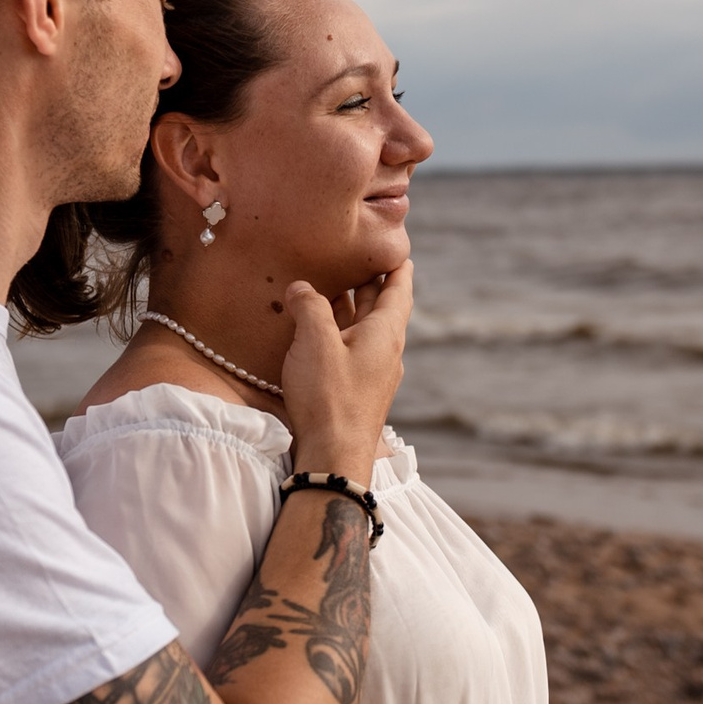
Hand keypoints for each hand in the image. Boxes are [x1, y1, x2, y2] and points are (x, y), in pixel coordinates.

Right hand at [279, 261, 412, 484]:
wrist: (335, 457)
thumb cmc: (329, 397)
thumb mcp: (315, 341)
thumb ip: (310, 306)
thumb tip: (302, 288)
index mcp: (386, 332)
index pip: (400, 288)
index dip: (397, 265)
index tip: (395, 246)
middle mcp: (386, 350)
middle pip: (381, 306)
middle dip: (368, 281)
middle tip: (355, 257)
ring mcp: (373, 373)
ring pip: (364, 329)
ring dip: (349, 307)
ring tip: (330, 287)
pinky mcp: (357, 391)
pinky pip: (351, 350)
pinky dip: (338, 332)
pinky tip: (317, 332)